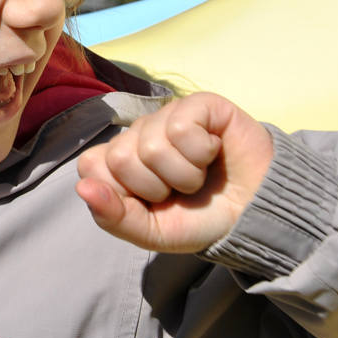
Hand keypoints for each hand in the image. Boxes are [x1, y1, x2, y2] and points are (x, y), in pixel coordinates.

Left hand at [76, 92, 272, 252]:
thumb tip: (82, 188)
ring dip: (184, 174)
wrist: (255, 213)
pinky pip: (181, 128)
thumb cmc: (202, 218)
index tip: (150, 202)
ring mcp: (167, 115)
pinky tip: (213, 153)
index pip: (90, 165)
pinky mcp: (197, 104)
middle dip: (155, 187)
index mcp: (121, 160)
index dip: (120, 192)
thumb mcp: (154, 232)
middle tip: (179, 189)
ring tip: (199, 174)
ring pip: (152, 145)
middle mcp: (139, 133)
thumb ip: (114, 217)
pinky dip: (201, 153)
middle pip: (120, 157)